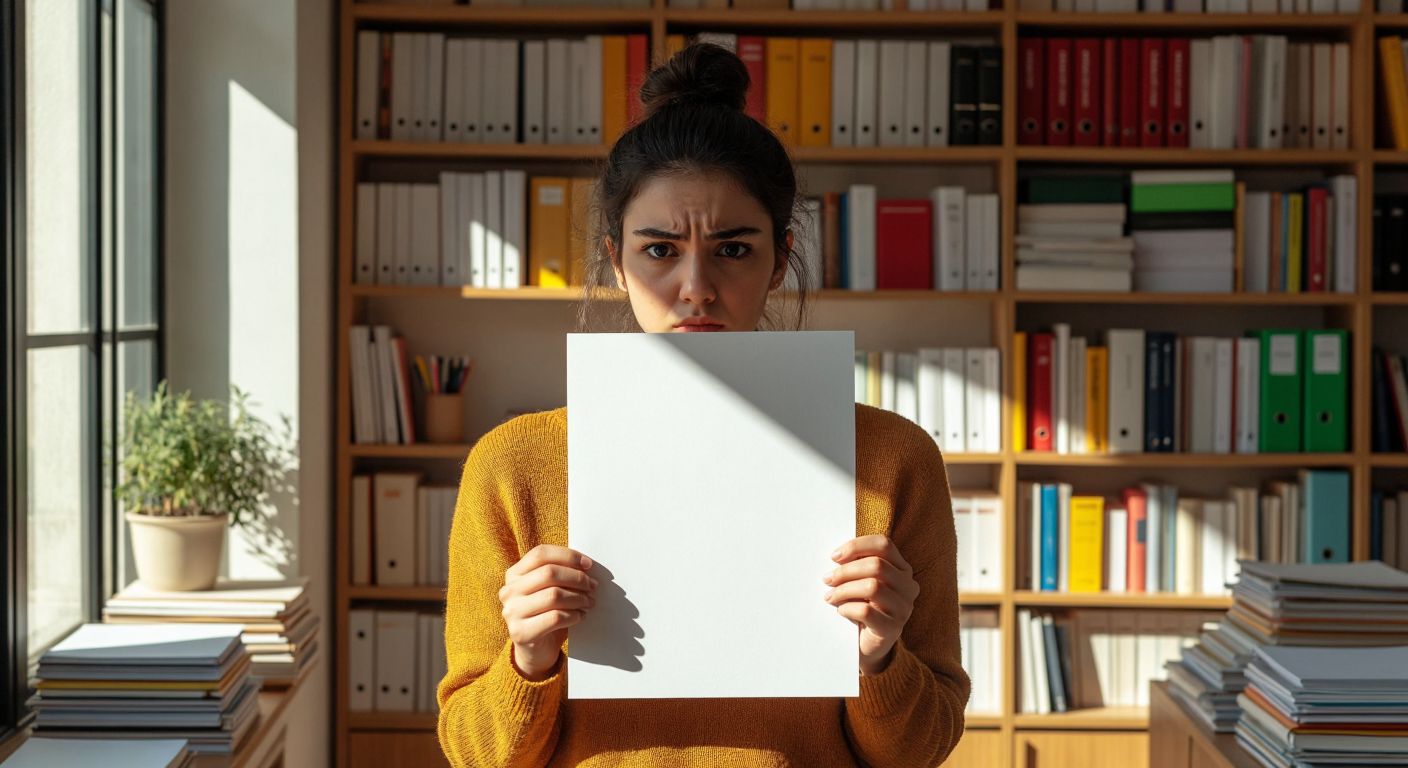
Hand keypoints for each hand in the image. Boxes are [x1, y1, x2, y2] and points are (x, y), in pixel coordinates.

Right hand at [499, 544, 597, 680]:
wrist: (535, 650)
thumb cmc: (546, 614)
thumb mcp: (548, 589)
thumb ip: (560, 573)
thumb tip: (586, 565)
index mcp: (514, 574)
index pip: (540, 554)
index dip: (567, 556)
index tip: (588, 564)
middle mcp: (508, 591)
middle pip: (549, 573)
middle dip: (577, 578)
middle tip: (593, 586)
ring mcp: (512, 612)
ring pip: (554, 595)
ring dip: (579, 598)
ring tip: (589, 602)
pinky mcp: (520, 633)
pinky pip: (555, 618)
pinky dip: (574, 615)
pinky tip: (580, 616)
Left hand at [823, 535, 918, 675]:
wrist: (868, 645)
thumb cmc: (863, 607)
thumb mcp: (862, 582)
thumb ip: (856, 566)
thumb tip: (835, 556)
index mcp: (902, 569)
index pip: (884, 545)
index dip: (857, 546)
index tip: (834, 556)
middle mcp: (908, 586)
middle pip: (877, 565)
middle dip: (846, 570)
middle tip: (827, 579)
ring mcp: (903, 608)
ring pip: (873, 587)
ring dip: (845, 589)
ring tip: (830, 596)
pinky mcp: (893, 628)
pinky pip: (866, 611)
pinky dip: (848, 608)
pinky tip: (840, 611)